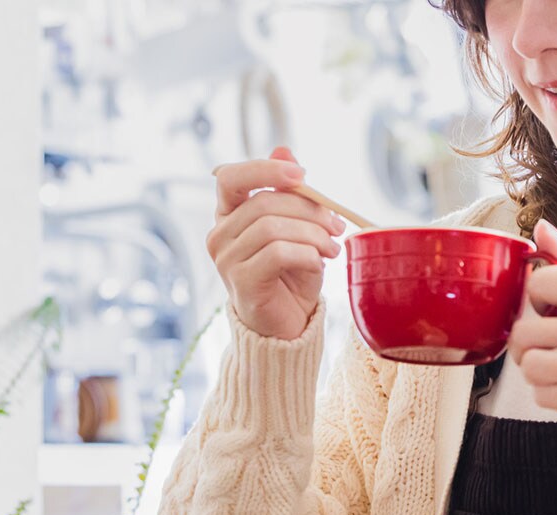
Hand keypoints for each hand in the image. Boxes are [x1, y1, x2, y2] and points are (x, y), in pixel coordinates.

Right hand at [209, 147, 345, 339]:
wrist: (288, 325)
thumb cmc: (291, 274)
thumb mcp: (296, 227)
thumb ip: (289, 192)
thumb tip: (284, 149)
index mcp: (229, 215)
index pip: (230, 177)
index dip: (265, 169)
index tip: (302, 175)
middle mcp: (219, 235)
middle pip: (263, 203)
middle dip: (309, 210)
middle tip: (337, 226)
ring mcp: (226, 261)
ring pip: (272, 228)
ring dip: (313, 235)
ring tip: (333, 249)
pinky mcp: (241, 283)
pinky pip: (278, 254)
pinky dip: (307, 254)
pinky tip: (319, 264)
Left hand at [507, 220, 556, 420]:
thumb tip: (540, 227)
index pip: (539, 284)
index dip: (536, 296)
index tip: (549, 306)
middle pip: (524, 332)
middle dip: (527, 337)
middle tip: (544, 340)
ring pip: (529, 366)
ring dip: (534, 366)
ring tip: (554, 362)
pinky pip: (542, 396)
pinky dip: (546, 391)